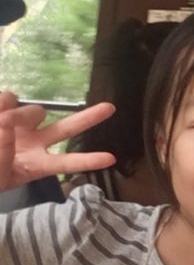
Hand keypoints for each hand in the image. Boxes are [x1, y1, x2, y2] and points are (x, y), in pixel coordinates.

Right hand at [0, 91, 115, 191]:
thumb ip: (2, 151)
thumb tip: (6, 121)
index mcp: (36, 164)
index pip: (66, 163)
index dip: (88, 161)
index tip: (112, 159)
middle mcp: (35, 143)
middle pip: (67, 129)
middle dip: (89, 118)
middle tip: (111, 108)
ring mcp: (22, 126)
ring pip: (35, 110)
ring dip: (20, 115)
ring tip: (1, 123)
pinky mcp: (5, 111)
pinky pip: (9, 99)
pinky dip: (2, 105)